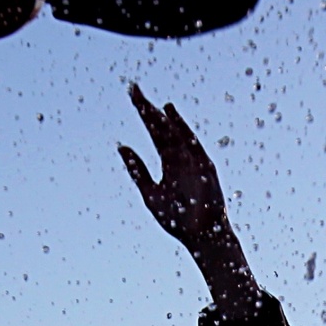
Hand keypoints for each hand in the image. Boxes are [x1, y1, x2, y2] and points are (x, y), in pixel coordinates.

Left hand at [118, 83, 228, 251]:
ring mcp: (192, 160)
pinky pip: (190, 143)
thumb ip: (137, 170)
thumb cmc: (177, 220)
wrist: (200, 236)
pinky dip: (180, 128)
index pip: (155, 132)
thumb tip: (121, 146)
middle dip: (148, 110)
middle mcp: (180, 158)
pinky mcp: (203, 166)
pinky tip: (170, 114)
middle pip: (162, 128)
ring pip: (174, 133)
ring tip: (149, 102)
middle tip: (134, 89)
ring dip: (162, 117)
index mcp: (169, 164)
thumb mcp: (150, 193)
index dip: (144, 114)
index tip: (133, 95)